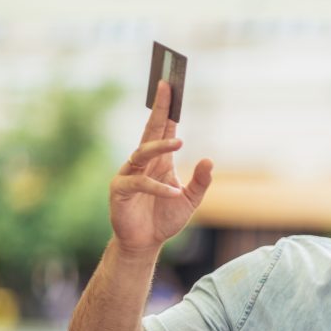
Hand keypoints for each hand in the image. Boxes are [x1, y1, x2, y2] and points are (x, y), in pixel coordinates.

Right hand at [109, 80, 213, 255]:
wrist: (145, 242)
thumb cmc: (166, 217)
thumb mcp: (190, 199)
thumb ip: (200, 181)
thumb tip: (209, 160)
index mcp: (160, 161)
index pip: (164, 129)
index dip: (167, 109)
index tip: (173, 87)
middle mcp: (143, 163)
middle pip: (150, 130)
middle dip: (158, 109)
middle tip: (166, 88)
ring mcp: (129, 174)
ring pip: (142, 153)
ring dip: (160, 146)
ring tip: (181, 143)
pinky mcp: (120, 190)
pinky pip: (139, 183)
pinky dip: (158, 188)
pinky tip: (174, 193)